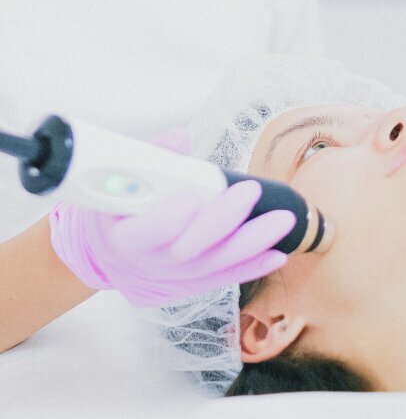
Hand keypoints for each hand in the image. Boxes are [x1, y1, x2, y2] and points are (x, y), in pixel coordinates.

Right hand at [49, 127, 294, 305]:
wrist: (110, 250)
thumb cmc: (116, 207)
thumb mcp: (115, 180)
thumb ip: (148, 157)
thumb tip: (179, 137)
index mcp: (123, 236)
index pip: (145, 234)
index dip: (167, 220)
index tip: (190, 197)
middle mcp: (152, 263)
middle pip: (189, 248)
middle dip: (223, 220)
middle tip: (250, 192)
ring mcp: (176, 277)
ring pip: (216, 264)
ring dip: (253, 242)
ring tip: (282, 221)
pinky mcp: (195, 281)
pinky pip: (228, 275)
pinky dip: (254, 265)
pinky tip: (279, 253)